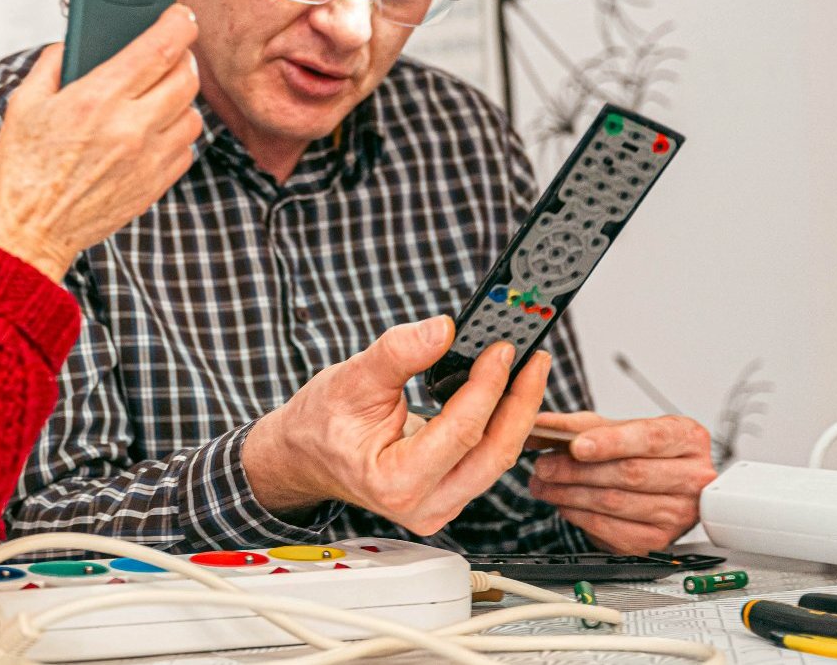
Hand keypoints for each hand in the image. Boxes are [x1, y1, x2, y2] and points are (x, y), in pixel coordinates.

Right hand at [0, 6, 201, 280]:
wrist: (26, 233)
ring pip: (193, 114)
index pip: (161, 47)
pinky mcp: (154, 186)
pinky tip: (151, 130)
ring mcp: (146, 160)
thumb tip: (73, 44)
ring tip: (155, 96)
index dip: (179, 23)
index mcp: (96, 100)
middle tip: (164, 55)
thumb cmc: (20, 172)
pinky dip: (176, 133)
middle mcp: (129, 128)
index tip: (179, 16)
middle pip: (186, 77)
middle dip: (180, 58)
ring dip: (179, 98)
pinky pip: (186, 148)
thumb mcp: (23, 103)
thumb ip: (52, 64)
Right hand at [241, 317, 552, 534]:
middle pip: (494, 453)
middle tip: (535, 359)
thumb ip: (398, 353)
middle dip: (520, 402)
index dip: (487, 386)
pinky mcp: (447, 496)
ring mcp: (439, 507)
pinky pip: (485, 462)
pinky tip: (505, 395)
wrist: (302, 455)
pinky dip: (498, 426)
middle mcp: (424, 506)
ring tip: (527, 371)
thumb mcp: (351, 379)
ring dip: (515, 413)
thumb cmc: (319, 424)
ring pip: (496, 460)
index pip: (462, 431)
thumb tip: (443, 330)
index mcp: (396, 482)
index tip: (502, 349)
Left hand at [528, 411, 715, 554]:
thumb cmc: (638, 451)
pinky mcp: (659, 540)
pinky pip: (612, 530)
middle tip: (544, 466)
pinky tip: (564, 504)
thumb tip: (540, 425)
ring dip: (570, 494)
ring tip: (544, 484)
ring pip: (616, 503)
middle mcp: (693, 477)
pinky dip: (579, 516)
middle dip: (577, 470)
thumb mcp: (612, 427)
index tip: (577, 446)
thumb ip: (576, 424)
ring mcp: (679, 513)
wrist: (659, 482)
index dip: (611, 442)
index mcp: (687, 439)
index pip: (650, 438)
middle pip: (630, 474)